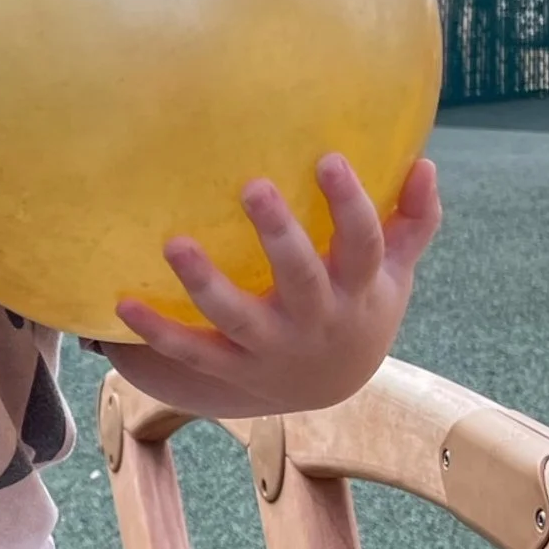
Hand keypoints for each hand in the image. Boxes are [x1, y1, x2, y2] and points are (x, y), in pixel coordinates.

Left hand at [94, 154, 440, 420]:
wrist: (332, 390)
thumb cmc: (359, 303)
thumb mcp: (394, 271)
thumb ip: (413, 220)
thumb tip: (426, 163)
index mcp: (358, 288)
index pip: (362, 243)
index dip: (349, 204)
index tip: (329, 158)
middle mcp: (315, 320)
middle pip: (299, 277)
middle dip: (278, 235)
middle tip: (252, 186)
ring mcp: (271, 348)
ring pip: (237, 318)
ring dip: (205, 283)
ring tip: (174, 244)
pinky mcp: (234, 368)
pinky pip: (192, 351)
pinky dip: (158, 331)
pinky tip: (123, 303)